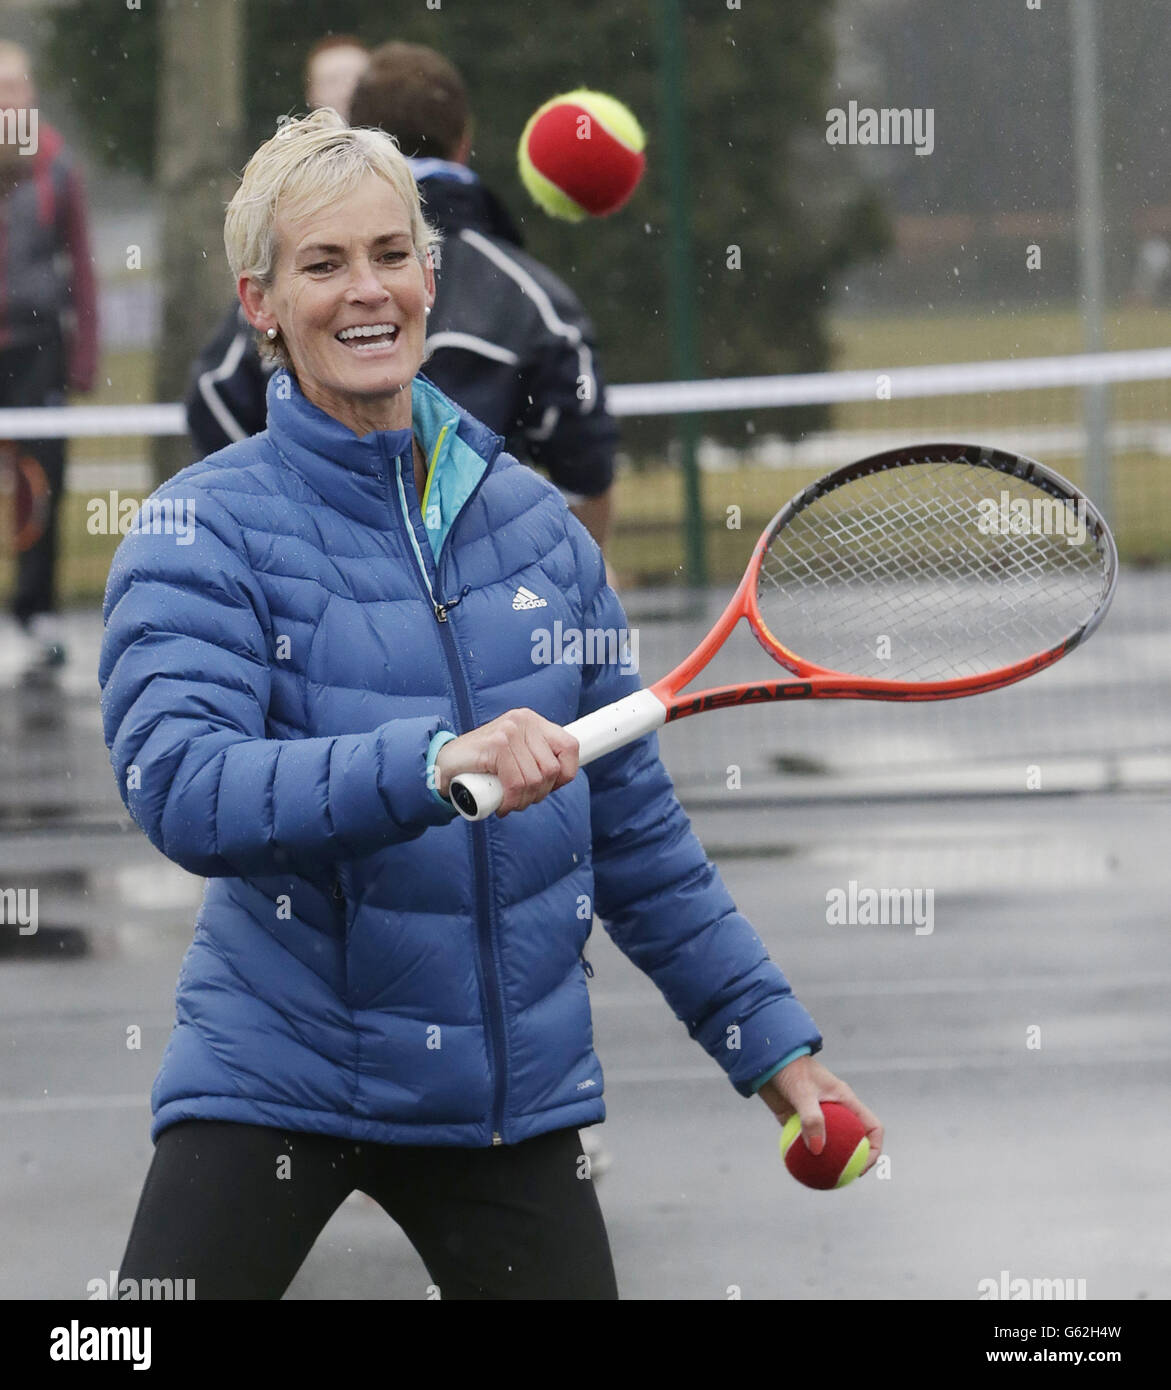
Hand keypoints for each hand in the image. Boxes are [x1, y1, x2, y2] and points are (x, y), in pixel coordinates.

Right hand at [434, 708, 578, 816]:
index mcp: (533, 721)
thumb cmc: (481, 764)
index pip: (570, 747)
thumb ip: (536, 758)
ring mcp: (510, 730)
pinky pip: (517, 783)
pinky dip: (512, 801)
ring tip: (509, 802)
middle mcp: (524, 720)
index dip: (564, 775)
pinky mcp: (497, 744)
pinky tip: (502, 805)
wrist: (443, 763)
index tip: (546, 788)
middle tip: (520, 800)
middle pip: (552, 769)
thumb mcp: (515, 754)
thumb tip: (563, 776)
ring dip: (523, 801)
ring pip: (535, 779)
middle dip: (539, 794)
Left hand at [757, 1055, 882, 1175]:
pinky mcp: (799, 1121)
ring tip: (821, 1183)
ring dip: (827, 1163)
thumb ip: (811, 1119)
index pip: (872, 1128)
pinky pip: (806, 1144)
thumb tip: (817, 1150)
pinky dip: (804, 1157)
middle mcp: (837, 1111)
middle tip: (842, 1181)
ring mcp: (819, 1117)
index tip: (862, 1166)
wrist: (767, 1060)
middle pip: (854, 1142)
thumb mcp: (802, 1092)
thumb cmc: (790, 1069)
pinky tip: (796, 1171)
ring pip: (829, 1146)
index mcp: (846, 1101)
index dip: (874, 1150)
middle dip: (853, 1163)